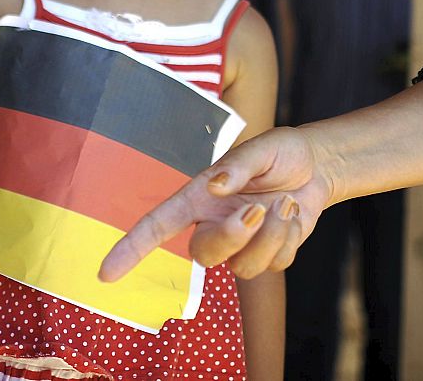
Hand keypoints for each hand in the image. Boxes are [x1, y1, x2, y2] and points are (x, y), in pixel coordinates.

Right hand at [99, 126, 332, 280]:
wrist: (316, 166)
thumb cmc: (280, 152)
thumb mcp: (262, 147)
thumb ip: (238, 164)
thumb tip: (214, 184)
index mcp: (197, 197)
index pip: (156, 226)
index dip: (130, 249)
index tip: (106, 274)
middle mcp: (213, 224)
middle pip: (203, 254)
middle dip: (229, 237)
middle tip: (256, 209)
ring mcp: (240, 245)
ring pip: (243, 267)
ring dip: (270, 236)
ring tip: (286, 203)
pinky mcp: (268, 257)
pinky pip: (275, 265)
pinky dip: (289, 237)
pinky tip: (293, 214)